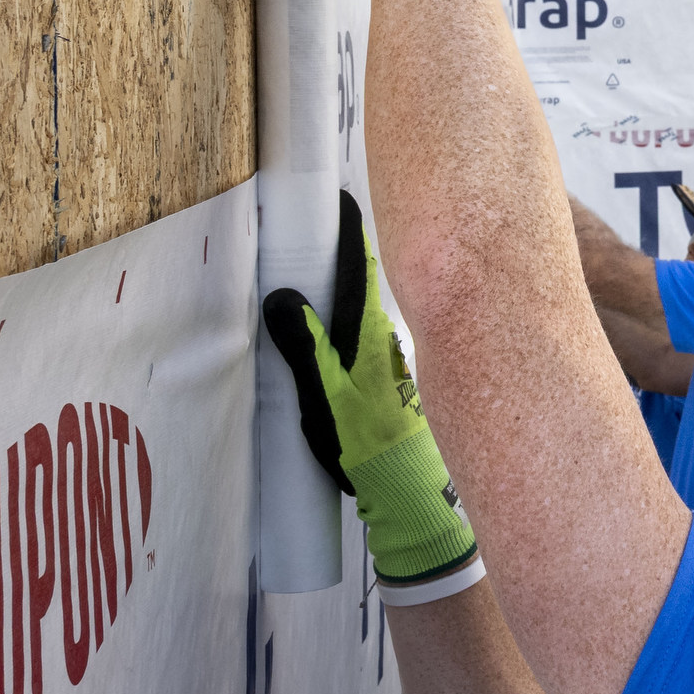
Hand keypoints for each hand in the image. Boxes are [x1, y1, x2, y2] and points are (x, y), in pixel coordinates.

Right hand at [261, 191, 476, 584]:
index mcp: (370, 332)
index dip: (349, 229)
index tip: (338, 196)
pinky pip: (366, 335)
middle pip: (365, 280)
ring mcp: (392, 358)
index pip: (359, 265)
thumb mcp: (325, 399)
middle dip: (346, 249)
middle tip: (321, 220)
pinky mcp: (391, 380)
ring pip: (366, 309)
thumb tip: (283, 296)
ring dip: (345, 285)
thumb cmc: (370, 448)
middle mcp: (387, 338)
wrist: (410, 497)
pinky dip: (348, 320)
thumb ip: (305, 348)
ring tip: (314, 266)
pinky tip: (329, 327)